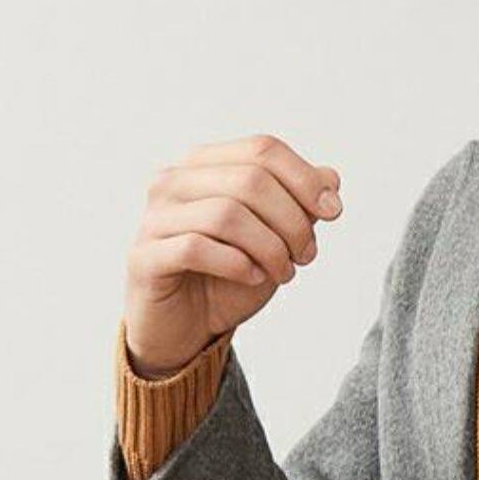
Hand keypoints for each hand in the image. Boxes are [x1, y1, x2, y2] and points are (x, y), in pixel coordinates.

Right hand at [123, 132, 342, 376]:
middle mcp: (173, 181)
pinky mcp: (144, 257)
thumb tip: (330, 177)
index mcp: (203, 164)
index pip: (262, 149)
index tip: (334, 211)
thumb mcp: (275, 237)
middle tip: (307, 254)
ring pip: (227, 214)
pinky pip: (197, 247)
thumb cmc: (229, 276)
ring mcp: (154, 218)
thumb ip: (299, 203)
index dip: (305, 178)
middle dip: (292, 219)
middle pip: (250, 179)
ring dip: (270, 247)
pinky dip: (237, 264)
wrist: (185, 329)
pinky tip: (253, 277)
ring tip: (285, 271)